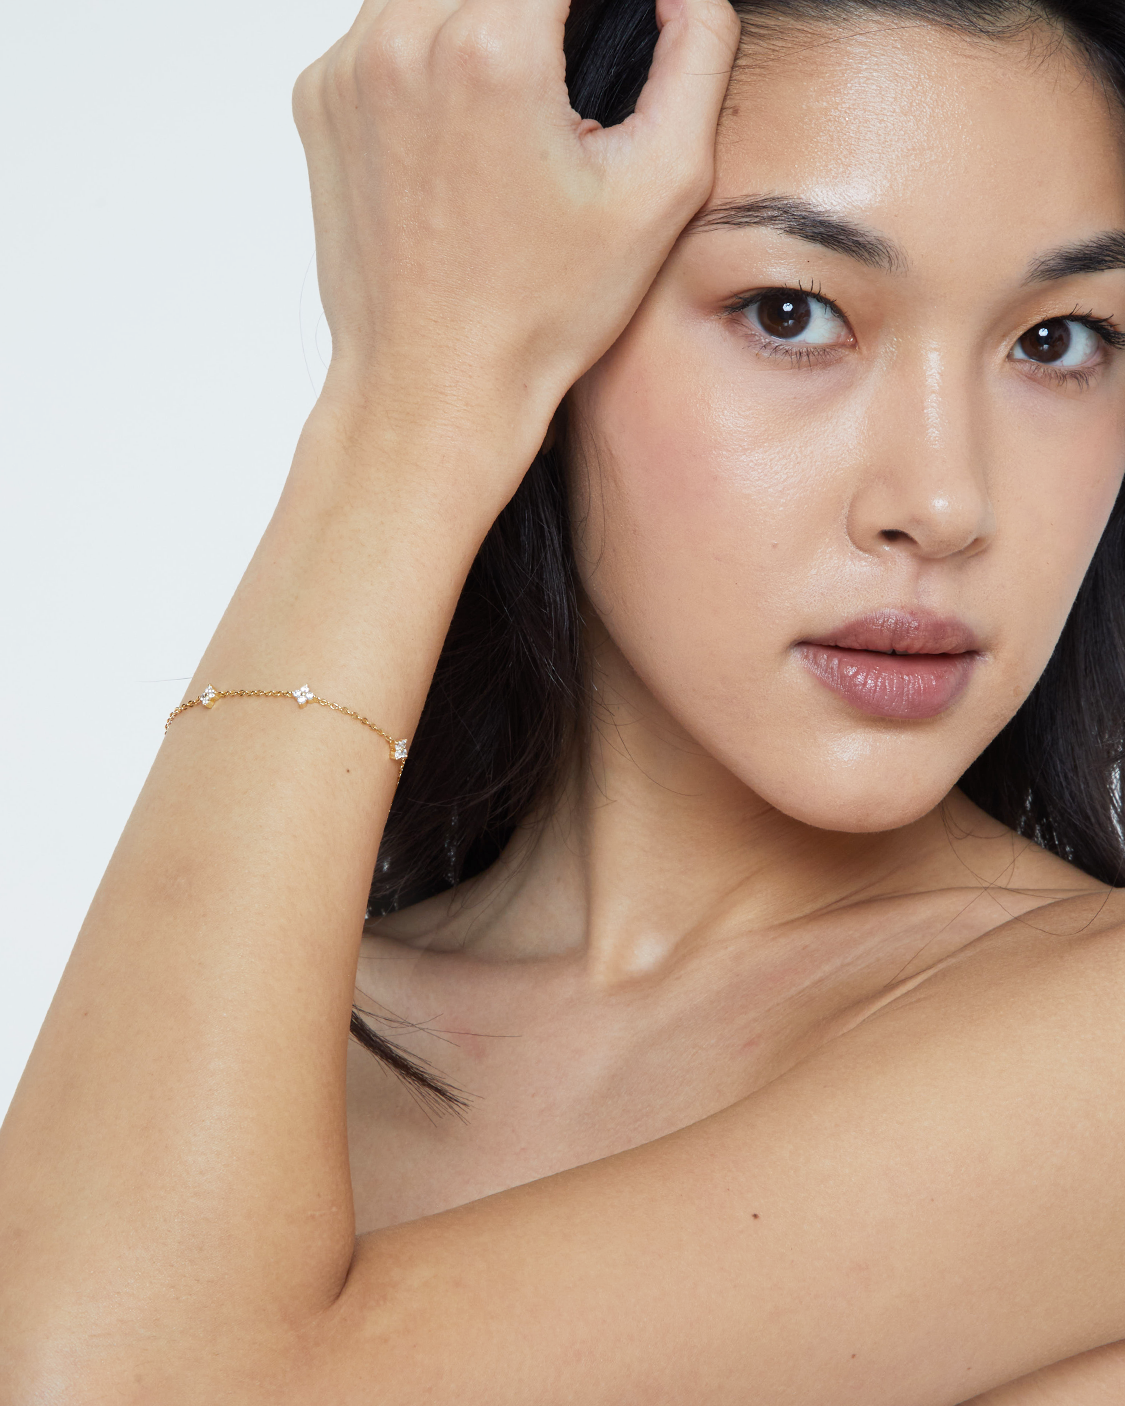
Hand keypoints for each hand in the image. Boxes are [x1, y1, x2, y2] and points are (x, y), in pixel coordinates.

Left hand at [292, 0, 739, 478]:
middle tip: (570, 64)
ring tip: (522, 89)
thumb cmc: (537, 314)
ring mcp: (349, 67)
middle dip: (545, 4)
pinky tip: (467, 115)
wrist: (431, 383)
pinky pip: (383, 19)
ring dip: (487, 8)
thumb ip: (696, 54)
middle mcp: (403, 39)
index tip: (616, 20)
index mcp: (491, 48)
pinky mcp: (320, 97)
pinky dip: (431, 38)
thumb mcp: (659, 189)